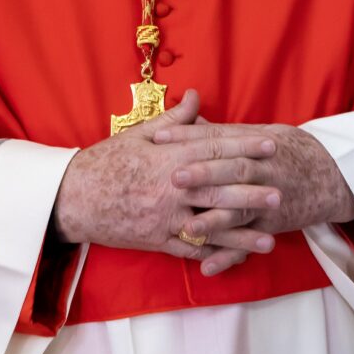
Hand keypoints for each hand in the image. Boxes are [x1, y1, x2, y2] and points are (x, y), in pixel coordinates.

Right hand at [51, 90, 281, 270]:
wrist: (73, 198)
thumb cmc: (105, 162)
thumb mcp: (138, 136)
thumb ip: (173, 121)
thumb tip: (196, 96)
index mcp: (168, 159)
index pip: (213, 149)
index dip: (244, 146)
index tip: (269, 145)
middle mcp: (171, 190)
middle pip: (219, 189)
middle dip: (252, 191)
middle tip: (280, 191)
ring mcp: (165, 218)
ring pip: (211, 226)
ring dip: (243, 232)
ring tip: (270, 236)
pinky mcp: (157, 241)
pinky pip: (191, 248)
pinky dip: (214, 253)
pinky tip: (236, 256)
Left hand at [153, 118, 353, 274]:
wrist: (333, 174)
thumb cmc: (288, 149)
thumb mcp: (259, 132)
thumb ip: (223, 132)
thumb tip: (188, 118)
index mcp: (254, 143)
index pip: (218, 138)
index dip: (189, 137)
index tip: (159, 137)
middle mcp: (263, 169)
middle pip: (231, 170)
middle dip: (203, 174)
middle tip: (174, 177)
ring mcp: (269, 198)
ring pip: (240, 209)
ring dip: (214, 220)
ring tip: (189, 228)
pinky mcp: (274, 223)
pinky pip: (249, 242)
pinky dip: (229, 256)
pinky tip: (207, 267)